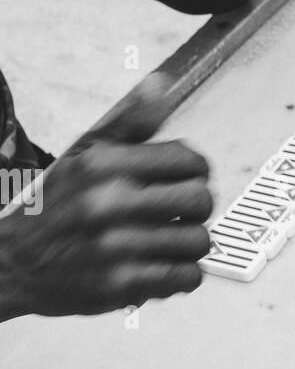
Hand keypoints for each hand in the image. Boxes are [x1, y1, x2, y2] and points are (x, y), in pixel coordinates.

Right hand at [0, 75, 211, 318]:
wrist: (11, 263)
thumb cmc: (53, 208)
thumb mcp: (83, 156)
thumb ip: (129, 124)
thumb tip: (161, 84)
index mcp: (105, 164)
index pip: (189, 160)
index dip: (196, 171)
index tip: (186, 180)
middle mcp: (111, 201)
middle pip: (201, 201)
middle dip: (196, 209)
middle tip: (179, 214)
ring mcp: (118, 246)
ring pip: (198, 242)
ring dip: (189, 244)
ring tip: (167, 242)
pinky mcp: (123, 284)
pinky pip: (186, 277)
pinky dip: (181, 275)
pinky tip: (162, 267)